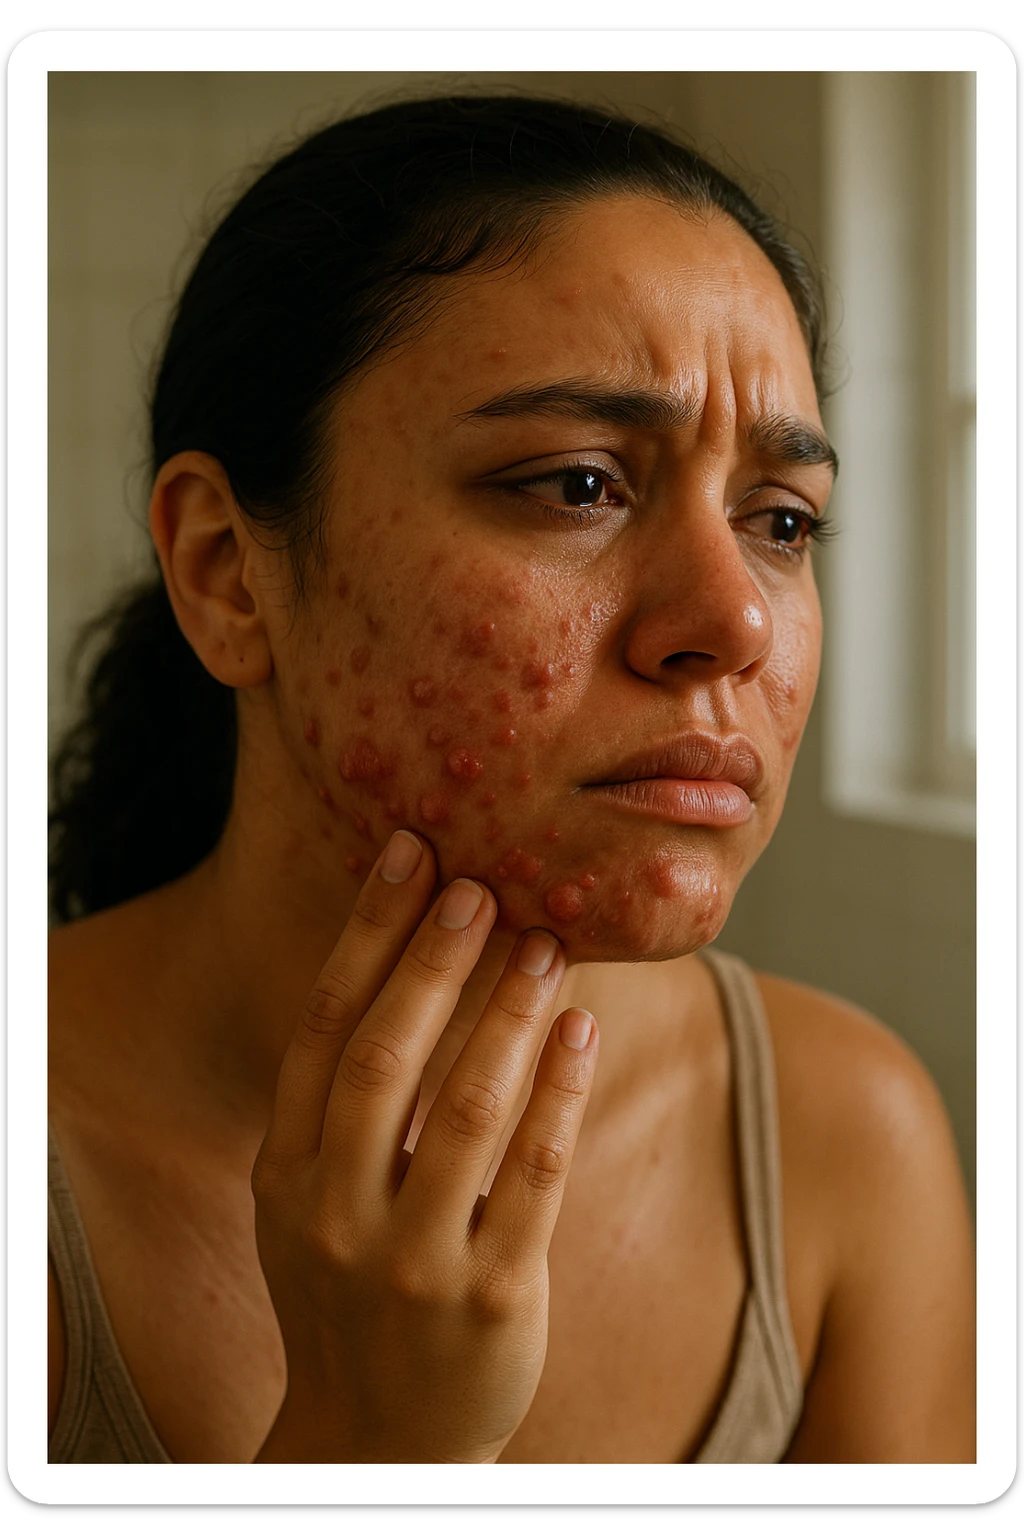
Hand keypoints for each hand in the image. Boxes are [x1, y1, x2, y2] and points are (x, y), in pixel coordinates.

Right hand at [251, 829, 597, 1462]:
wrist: (374, 1441)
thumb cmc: (349, 1291)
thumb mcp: (308, 1202)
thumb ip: (338, 1105)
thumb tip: (403, 960)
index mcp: (285, 1172)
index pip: (322, 1030)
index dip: (366, 936)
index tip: (407, 856)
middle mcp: (334, 1212)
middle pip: (384, 1057)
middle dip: (434, 960)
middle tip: (482, 884)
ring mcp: (409, 1260)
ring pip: (465, 1108)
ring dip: (508, 1013)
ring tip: (546, 943)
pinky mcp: (488, 1299)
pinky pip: (533, 1175)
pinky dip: (558, 1095)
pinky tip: (581, 1032)